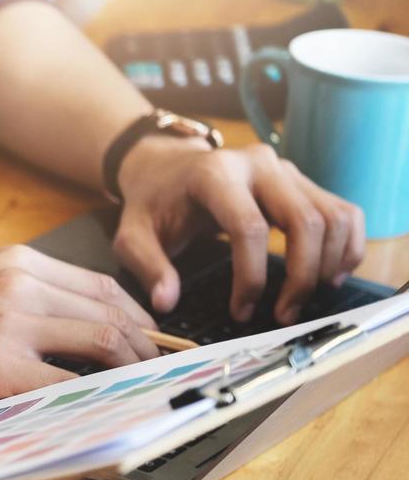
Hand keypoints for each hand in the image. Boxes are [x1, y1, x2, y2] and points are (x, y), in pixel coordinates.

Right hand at [0, 245, 160, 415]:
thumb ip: (20, 298)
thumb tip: (73, 333)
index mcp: (16, 263)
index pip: (101, 286)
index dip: (137, 319)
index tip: (147, 344)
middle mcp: (19, 285)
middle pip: (111, 314)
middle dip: (144, 350)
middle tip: (154, 378)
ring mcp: (8, 324)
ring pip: (100, 344)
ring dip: (127, 374)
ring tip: (134, 396)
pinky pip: (63, 386)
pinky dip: (90, 402)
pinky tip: (97, 414)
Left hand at [115, 137, 366, 323]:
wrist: (167, 167)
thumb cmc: (152, 205)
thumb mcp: (131, 236)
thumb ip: (147, 267)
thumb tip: (166, 302)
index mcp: (216, 175)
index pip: (249, 228)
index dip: (250, 276)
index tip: (240, 311)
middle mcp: (259, 165)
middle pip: (305, 221)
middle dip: (301, 276)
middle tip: (284, 315)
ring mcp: (286, 170)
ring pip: (332, 216)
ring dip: (329, 264)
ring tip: (306, 300)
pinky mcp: (301, 180)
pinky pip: (343, 211)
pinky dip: (347, 245)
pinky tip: (331, 276)